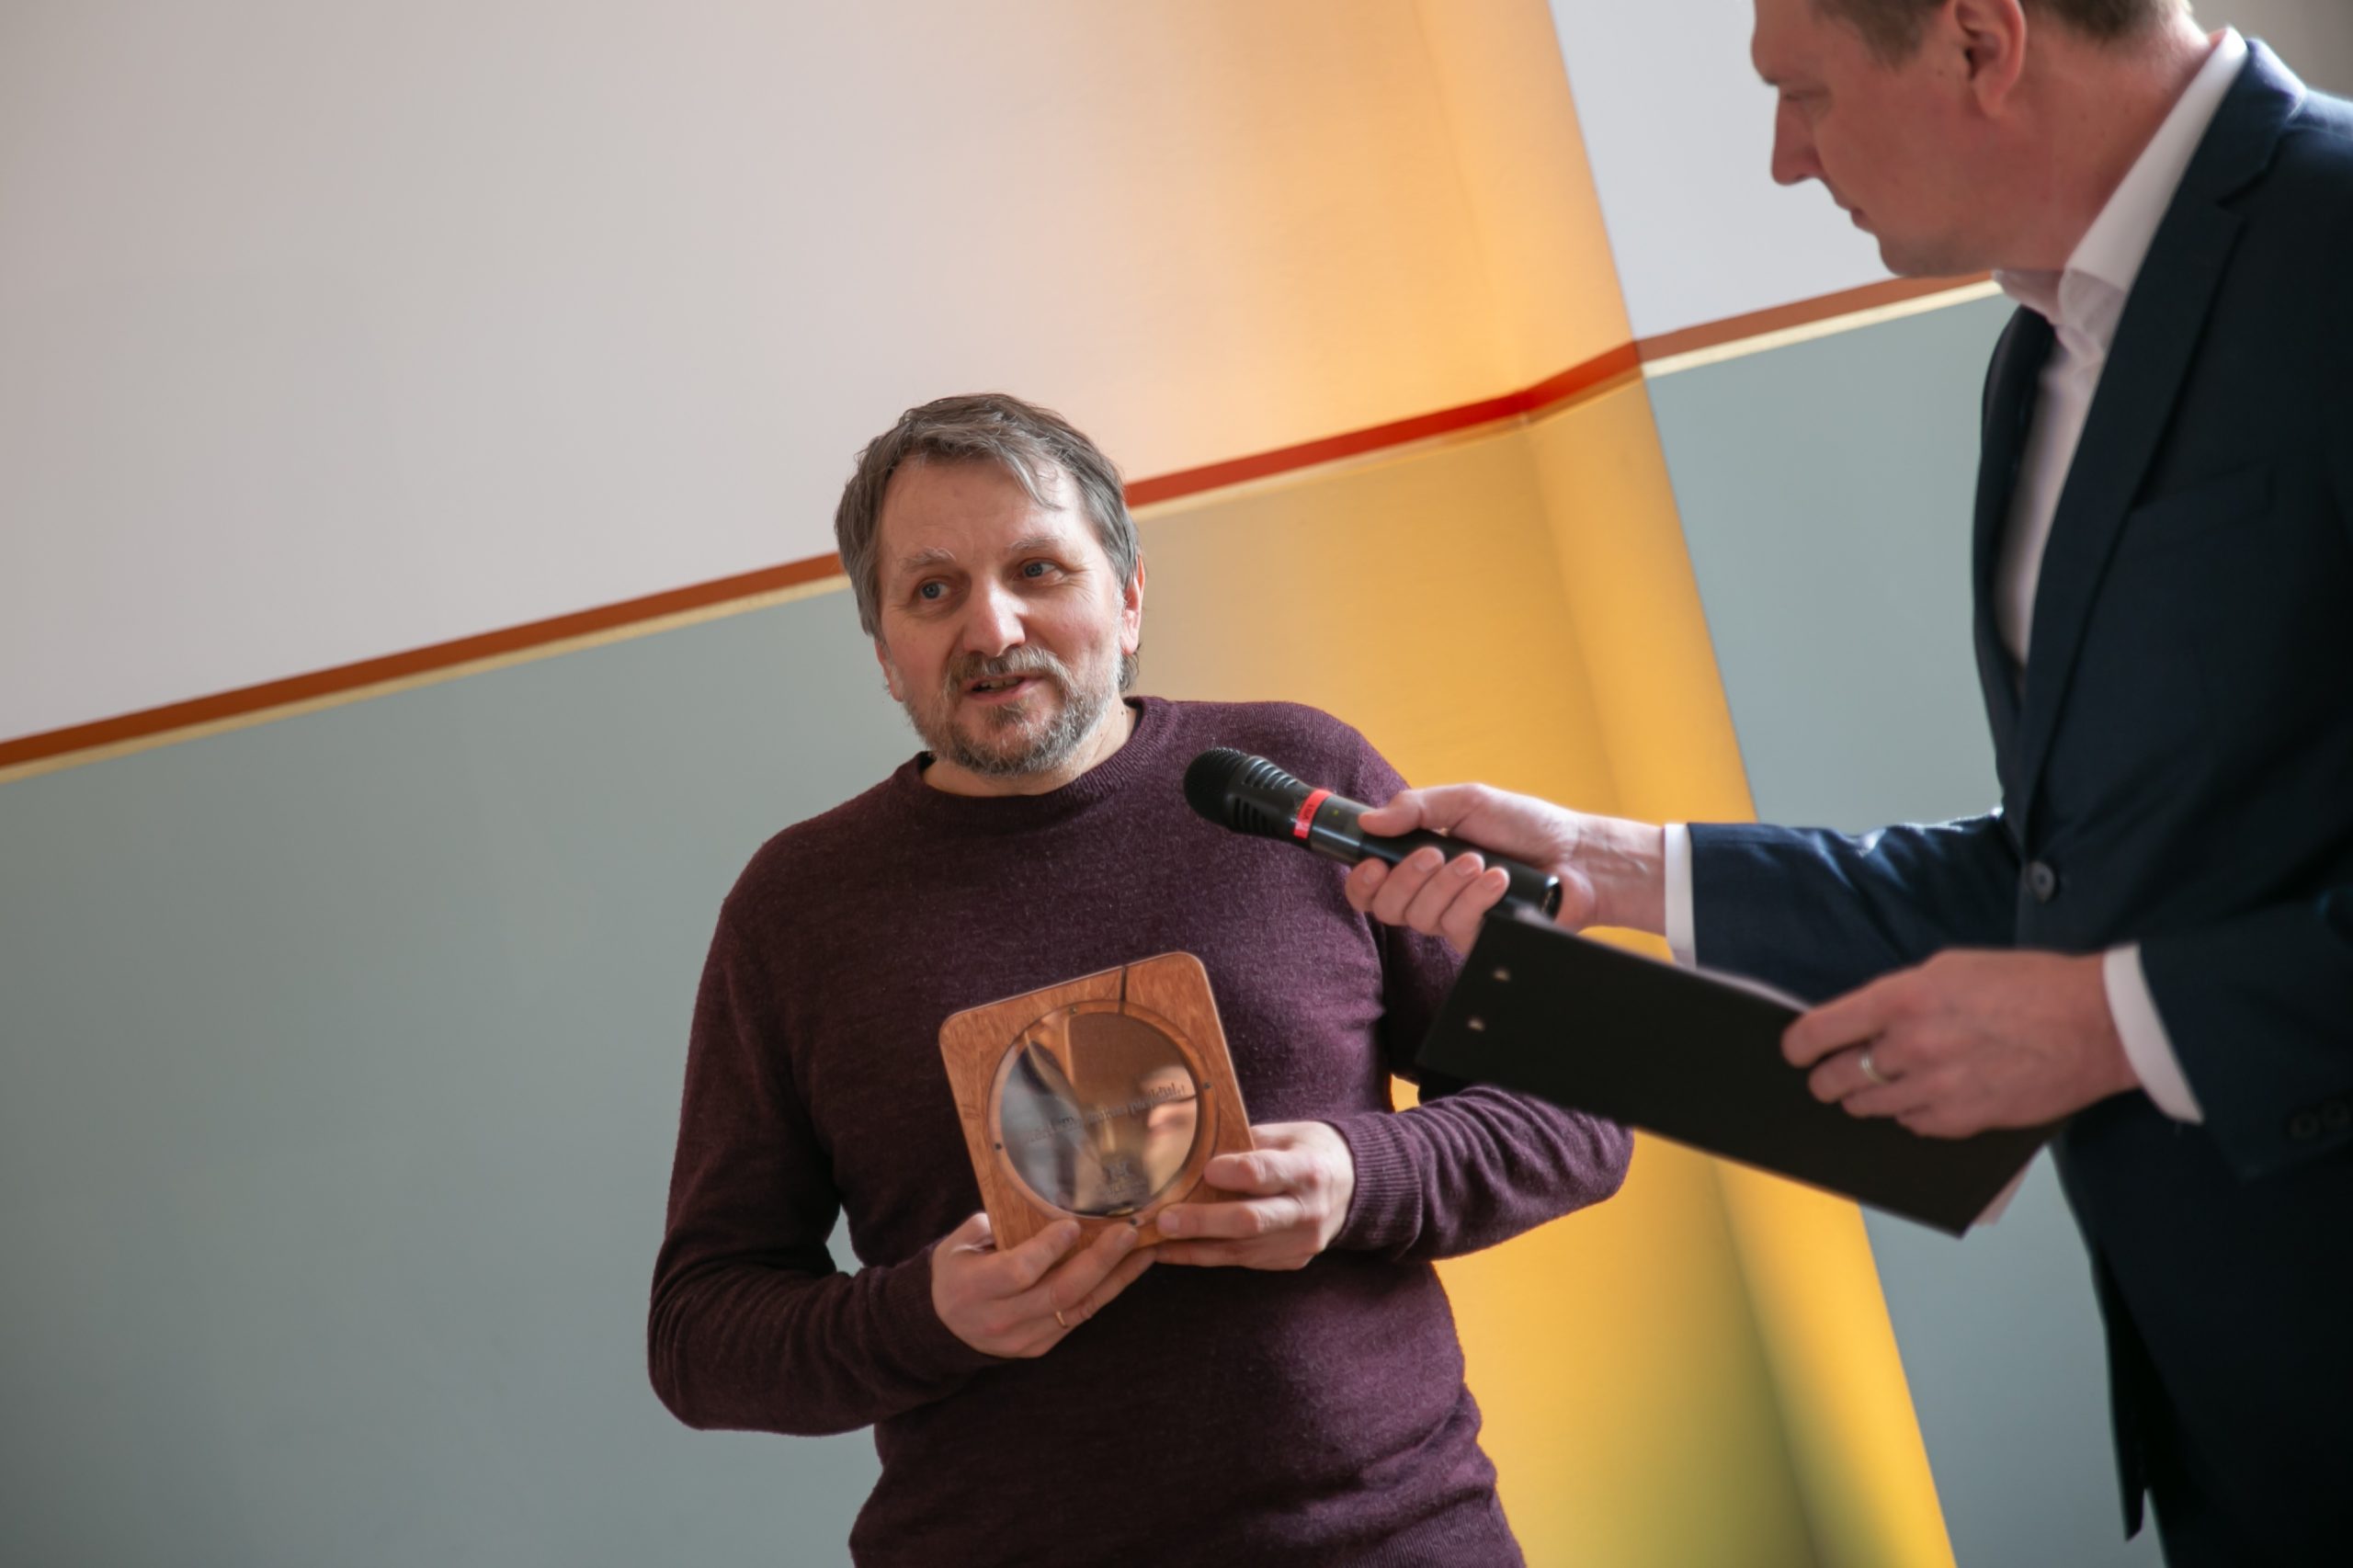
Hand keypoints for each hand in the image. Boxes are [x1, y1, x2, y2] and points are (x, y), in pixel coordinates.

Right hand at [929, 1212, 1152, 1357]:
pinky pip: (1079, 1317)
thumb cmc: (955, 1271)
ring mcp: (1023, 1338)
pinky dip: (1107, 1291)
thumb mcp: (959, 1242)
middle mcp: (1001, 1320)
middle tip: (1128, 1232)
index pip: (1019, 1272)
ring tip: (1145, 1248)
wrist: (944, 1326)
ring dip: (1116, 1277)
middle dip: (1099, 1261)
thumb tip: (1039, 1200)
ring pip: (1078, 1308)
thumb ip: (993, 1225)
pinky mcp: (1040, 1345)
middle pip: (1060, 1292)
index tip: (1074, 1223)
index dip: (1049, 1249)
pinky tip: (1129, 1267)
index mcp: (974, 1289)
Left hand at [1152, 1121, 1355, 1269]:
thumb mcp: (1282, 1132)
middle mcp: (1307, 1210)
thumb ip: (1233, 1135)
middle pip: (1249, 1220)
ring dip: (1194, 1246)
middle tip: (1164, 1219)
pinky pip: (1243, 1262)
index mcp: (1306, 1169)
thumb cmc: (1307, 1151)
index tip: (1204, 1168)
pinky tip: (1173, 1250)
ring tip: (1154, 1239)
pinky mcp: (1291, 1260)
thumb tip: (1165, 1124)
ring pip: (1240, 1249)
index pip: (1264, 1173)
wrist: (1354, 1186)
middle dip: (1202, 1221)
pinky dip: (1205, 1256)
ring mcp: (1301, 1242)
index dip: (1232, 1172)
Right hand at [1344, 784, 1665, 951]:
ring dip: (1449, 885)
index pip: (1372, 886)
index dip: (1362, 882)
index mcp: (1420, 861)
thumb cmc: (1525, 825)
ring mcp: (1455, 919)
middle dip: (1407, 879)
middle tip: (1436, 854)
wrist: (1578, 855)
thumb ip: (1416, 808)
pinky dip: (1476, 899)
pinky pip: (1457, 928)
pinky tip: (1499, 880)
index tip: (1373, 865)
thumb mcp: (1468, 801)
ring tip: (1481, 862)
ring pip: (1422, 918)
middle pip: (1388, 907)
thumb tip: (1368, 821)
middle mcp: (1432, 894)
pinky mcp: (1481, 939)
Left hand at [1782, 950, 2139, 1137]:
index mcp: (1903, 999)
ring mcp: (1936, 1088)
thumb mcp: (1951, 968)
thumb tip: (1862, 1021)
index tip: (1794, 1051)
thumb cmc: (2028, 986)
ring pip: (1869, 1106)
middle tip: (1827, 1078)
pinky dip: (1909, 1114)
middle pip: (1837, 1077)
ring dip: (1864, 1098)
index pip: (1821, 1030)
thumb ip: (1900, 997)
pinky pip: (1911, 1125)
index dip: (1799, 1045)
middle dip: (1826, 1078)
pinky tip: (1921, 1098)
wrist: (2096, 1024)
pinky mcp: (1962, 1121)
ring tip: (1870, 1087)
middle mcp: (1912, 1046)